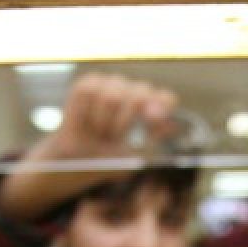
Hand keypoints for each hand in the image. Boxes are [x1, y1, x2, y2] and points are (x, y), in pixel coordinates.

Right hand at [0, 73, 176, 220]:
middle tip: (115, 135)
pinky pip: (89, 91)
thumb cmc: (108, 158)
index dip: (162, 106)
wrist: (78, 160)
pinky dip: (87, 113)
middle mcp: (132, 92)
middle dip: (127, 118)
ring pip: (112, 95)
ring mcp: (110, 86)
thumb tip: (169, 126)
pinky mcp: (87, 85)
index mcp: (150, 109)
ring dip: (104, 121)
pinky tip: (87, 123)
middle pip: (140, 91)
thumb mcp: (132, 158)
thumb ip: (151, 144)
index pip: (165, 99)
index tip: (153, 119)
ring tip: (100, 133)